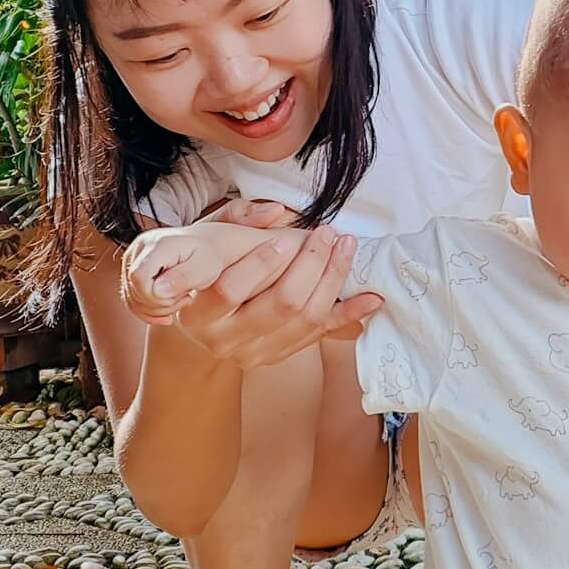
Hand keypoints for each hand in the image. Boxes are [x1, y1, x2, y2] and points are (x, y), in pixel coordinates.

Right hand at [121, 225, 232, 324]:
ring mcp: (132, 258)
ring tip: (181, 299)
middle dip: (160, 304)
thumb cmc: (209, 257)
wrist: (206, 245)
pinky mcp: (131, 269)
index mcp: (158, 244)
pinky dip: (149, 310)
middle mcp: (140, 248)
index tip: (183, 297)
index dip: (155, 297)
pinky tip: (169, 309)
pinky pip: (131, 299)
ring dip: (156, 309)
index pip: (139, 277)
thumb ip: (182, 278)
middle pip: (133, 289)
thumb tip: (157, 291)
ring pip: (131, 297)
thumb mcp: (205, 268)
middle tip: (186, 298)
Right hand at [155, 197, 379, 368]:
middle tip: (327, 234)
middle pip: (280, 305)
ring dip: (333, 281)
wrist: (197, 316)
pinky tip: (371, 298)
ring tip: (346, 248)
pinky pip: (320, 335)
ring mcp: (253, 354)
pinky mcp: (277, 356)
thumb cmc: (204, 268)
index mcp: (197, 313)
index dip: (262, 262)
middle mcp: (223, 341)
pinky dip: (349, 315)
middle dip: (311, 265)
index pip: (231, 289)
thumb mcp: (209, 240)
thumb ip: (237, 221)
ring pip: (305, 320)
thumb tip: (276, 212)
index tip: (286, 238)